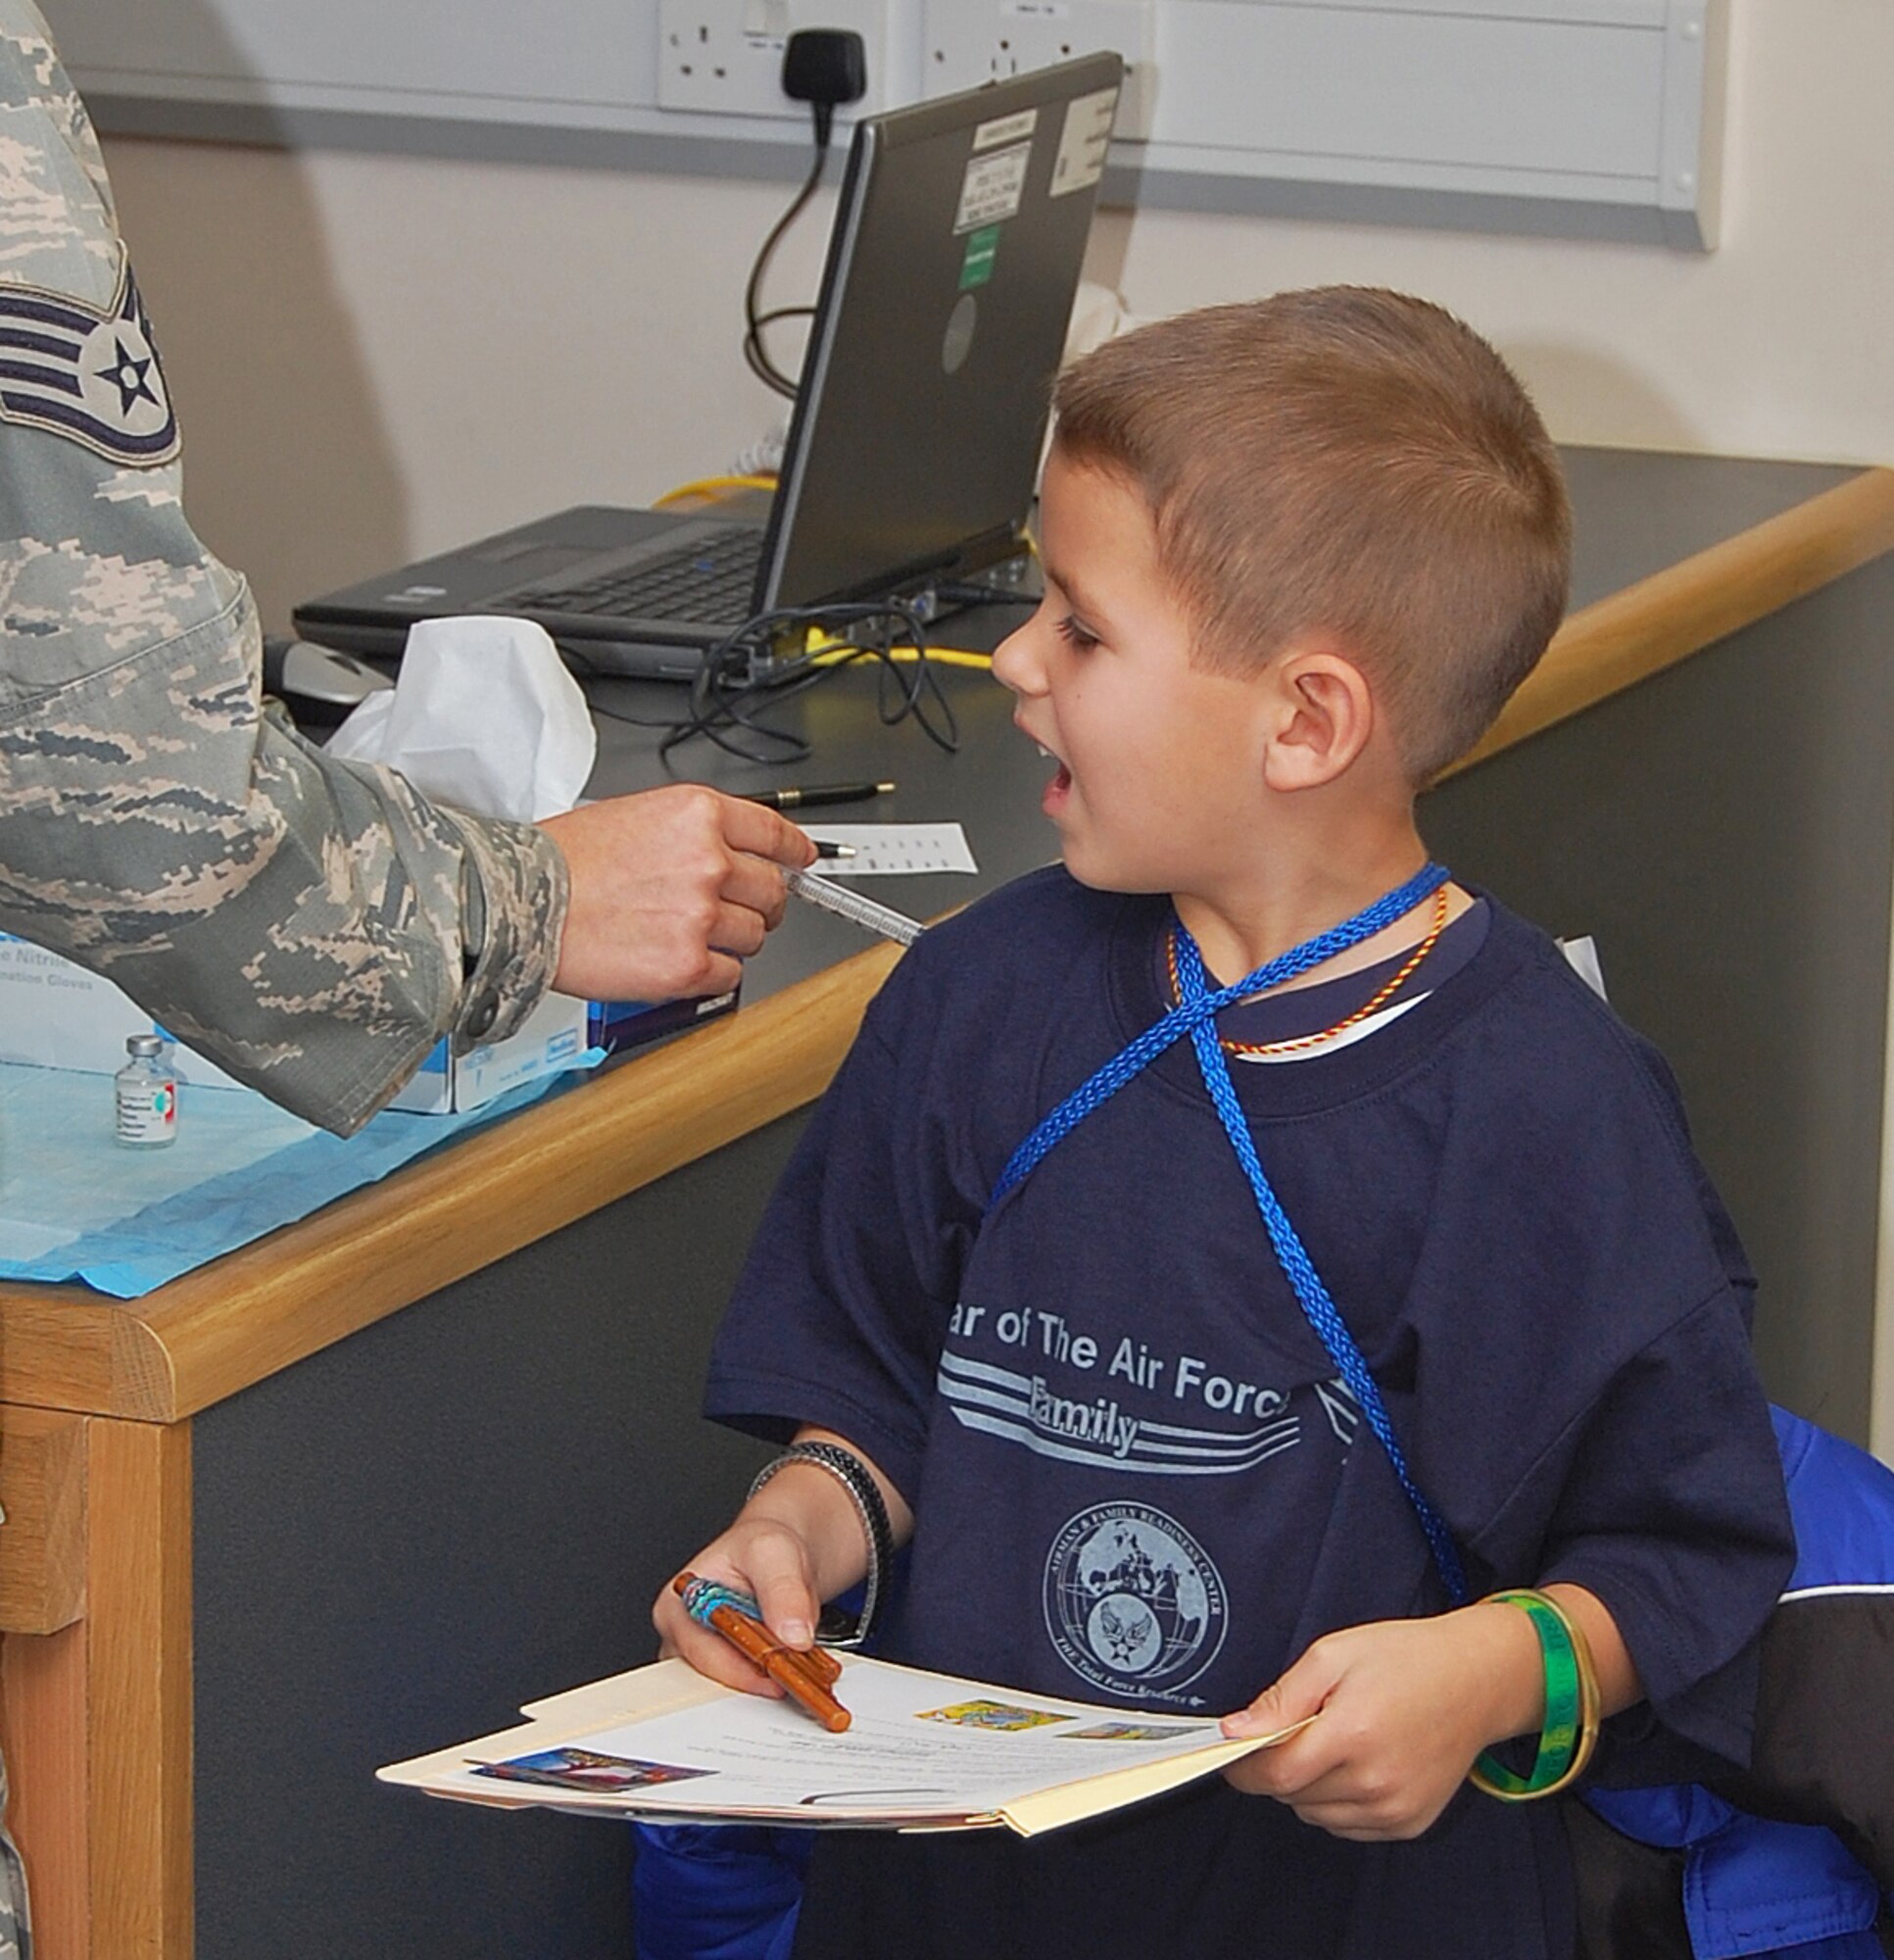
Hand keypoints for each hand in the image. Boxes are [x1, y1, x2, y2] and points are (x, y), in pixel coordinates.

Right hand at [540, 785, 814, 1001]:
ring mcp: (702, 914)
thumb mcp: (636, 816)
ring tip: (680, 932)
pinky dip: (709, 972)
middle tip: (725, 909)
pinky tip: (673, 958)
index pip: (774, 832)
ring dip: (729, 939)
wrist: (518, 903)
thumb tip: (738, 853)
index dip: (794, 851)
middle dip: (757, 903)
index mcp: (697, 814)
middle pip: (773, 890)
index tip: (802, 861)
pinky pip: (730, 974)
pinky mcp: (688, 964)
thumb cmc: (564, 862)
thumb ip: (694, 833)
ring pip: (755, 936)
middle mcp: (708, 861)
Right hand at [652, 1517, 827, 1701]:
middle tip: (797, 1671)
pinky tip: (797, 1666)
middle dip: (757, 1678)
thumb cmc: (761, 1547)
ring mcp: (703, 1656)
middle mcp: (682, 1635)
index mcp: (678, 1604)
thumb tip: (793, 1635)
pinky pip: (750, 1687)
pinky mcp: (728, 1669)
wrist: (780, 1556)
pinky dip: (777, 1680)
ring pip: (733, 1689)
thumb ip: (783, 1589)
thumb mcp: (773, 1550)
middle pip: (712, 1680)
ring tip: (800, 1662)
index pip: (702, 1653)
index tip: (779, 1674)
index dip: (744, 1668)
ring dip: (769, 1680)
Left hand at [1219, 1604, 1541, 1840]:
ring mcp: (1395, 1809)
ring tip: (1332, 1741)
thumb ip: (1282, 1697)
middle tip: (1295, 1728)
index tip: (1230, 1752)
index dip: (1244, 1767)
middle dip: (1278, 1766)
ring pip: (1316, 1814)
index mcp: (1352, 1735)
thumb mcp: (1333, 1655)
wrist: (1476, 1681)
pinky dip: (1337, 1801)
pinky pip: (1348, 1825)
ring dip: (1307, 1786)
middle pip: (1293, 1795)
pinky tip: (1355, 1763)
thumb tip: (1236, 1730)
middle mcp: (1375, 1782)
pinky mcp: (1409, 1823)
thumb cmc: (1406, 1659)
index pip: (1277, 1774)